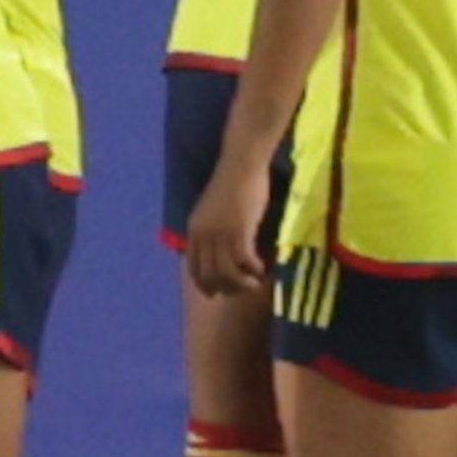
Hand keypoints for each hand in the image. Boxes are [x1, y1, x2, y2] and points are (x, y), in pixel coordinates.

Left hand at [182, 159, 273, 300]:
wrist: (242, 163)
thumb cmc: (232, 183)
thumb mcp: (212, 210)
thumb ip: (210, 230)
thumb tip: (219, 253)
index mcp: (194, 230)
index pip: (193, 268)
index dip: (204, 284)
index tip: (216, 293)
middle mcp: (204, 235)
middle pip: (210, 275)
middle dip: (226, 288)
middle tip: (242, 288)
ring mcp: (221, 234)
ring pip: (227, 273)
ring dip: (242, 283)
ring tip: (255, 281)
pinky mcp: (240, 231)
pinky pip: (245, 262)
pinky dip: (254, 270)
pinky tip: (263, 267)